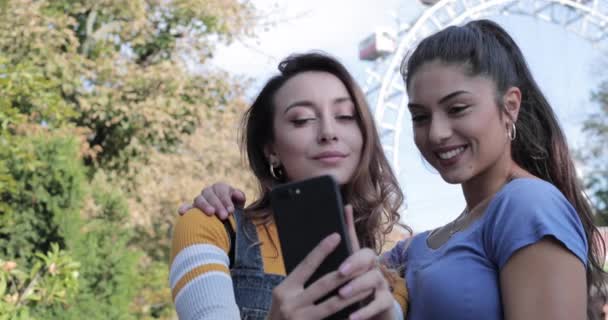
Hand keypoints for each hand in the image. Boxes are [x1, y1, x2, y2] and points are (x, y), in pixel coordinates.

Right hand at [177, 182, 245, 218]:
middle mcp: (208, 191)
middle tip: (224, 216)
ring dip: (204, 206)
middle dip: (218, 205)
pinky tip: (182, 212)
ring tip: (211, 214)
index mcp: (220, 187)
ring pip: (199, 199)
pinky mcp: (192, 209)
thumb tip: (237, 194)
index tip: (231, 210)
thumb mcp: (239, 204)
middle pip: (210, 194)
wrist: (226, 219)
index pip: (221, 189)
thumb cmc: (234, 210)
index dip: (226, 199)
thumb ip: (240, 197)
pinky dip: (184, 208)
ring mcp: (199, 200)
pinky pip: (187, 207)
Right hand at [266, 205, 396, 319]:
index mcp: (283, 289)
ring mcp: (300, 319)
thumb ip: (299, 285)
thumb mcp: (283, 297)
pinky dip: (347, 316)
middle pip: (323, 284)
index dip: (321, 250)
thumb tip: (323, 263)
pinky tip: (360, 311)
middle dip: (345, 273)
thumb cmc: (281, 315)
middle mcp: (290, 303)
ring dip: (353, 295)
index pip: (306, 265)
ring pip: (333, 304)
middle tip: (363, 263)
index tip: (336, 236)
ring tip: (368, 287)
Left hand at [338, 205, 395, 319]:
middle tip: (340, 271)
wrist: (374, 316)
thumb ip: (328, 266)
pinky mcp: (386, 302)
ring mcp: (381, 284)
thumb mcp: (340, 279)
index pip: (353, 239)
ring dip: (357, 286)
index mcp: (357, 261)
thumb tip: (311, 250)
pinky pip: (379, 303)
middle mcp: (372, 268)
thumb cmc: (352, 296)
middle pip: (367, 256)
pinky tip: (352, 317)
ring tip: (342, 294)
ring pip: (374, 278)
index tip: (340, 220)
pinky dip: (365, 311)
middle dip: (353, 262)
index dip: (349, 225)